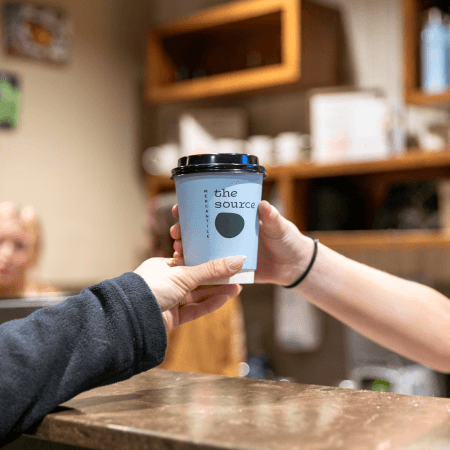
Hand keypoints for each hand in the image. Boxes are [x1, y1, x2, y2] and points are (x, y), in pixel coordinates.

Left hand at [134, 255, 243, 333]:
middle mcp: (166, 282)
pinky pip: (194, 310)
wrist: (131, 319)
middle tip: (238, 276)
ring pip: (197, 295)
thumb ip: (212, 269)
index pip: (192, 262)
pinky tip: (224, 299)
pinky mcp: (172, 318)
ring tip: (237, 288)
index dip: (210, 262)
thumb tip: (237, 260)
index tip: (227, 261)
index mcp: (163, 266)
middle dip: (218, 278)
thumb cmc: (151, 288)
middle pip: (197, 279)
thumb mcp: (184, 275)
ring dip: (217, 292)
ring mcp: (169, 301)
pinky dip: (209, 304)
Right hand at [170, 201, 312, 286]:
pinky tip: (187, 267)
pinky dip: (199, 268)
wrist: (295, 266)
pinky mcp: (232, 269)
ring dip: (187, 248)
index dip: (192, 208)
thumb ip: (272, 218)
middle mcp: (228, 234)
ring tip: (177, 249)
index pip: (210, 210)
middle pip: (200, 230)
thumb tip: (263, 204)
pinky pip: (212, 268)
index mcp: (237, 219)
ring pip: (202, 249)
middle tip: (176, 232)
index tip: (179, 208)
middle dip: (183, 230)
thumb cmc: (288, 241)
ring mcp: (228, 252)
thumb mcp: (280, 227)